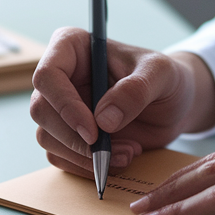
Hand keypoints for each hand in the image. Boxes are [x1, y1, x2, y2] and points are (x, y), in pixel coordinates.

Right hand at [29, 28, 214, 176]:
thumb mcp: (161, 75)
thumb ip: (135, 91)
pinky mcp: (67, 134)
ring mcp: (60, 107)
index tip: (93, 131)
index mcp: (72, 47)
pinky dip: (87, 166)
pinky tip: (119, 159)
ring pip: (47, 137)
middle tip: (110, 151)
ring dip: (83, 156)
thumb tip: (103, 121)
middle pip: (41, 110)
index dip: (64, 105)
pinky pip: (60, 157)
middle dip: (74, 139)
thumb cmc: (166, 78)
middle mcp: (60, 77)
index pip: (47, 75)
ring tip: (127, 154)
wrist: (174, 105)